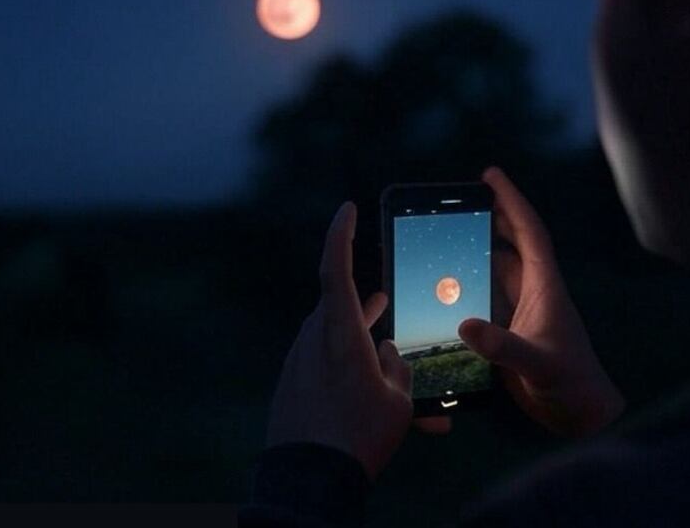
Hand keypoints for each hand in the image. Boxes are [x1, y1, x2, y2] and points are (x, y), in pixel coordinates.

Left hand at [264, 202, 412, 481]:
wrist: (309, 479)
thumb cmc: (359, 437)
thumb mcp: (397, 401)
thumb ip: (396, 368)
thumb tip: (386, 352)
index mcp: (339, 334)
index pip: (335, 269)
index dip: (340, 234)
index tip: (347, 209)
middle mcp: (313, 340)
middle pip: (340, 308)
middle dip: (366, 307)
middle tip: (386, 301)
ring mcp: (298, 363)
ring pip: (334, 340)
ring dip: (360, 344)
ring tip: (387, 354)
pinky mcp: (292, 385)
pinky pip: (323, 366)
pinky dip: (346, 371)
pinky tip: (367, 393)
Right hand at [457, 167, 624, 436]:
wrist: (579, 415)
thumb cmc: (570, 385)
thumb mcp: (539, 365)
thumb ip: (504, 347)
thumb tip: (465, 325)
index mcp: (545, 287)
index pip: (529, 233)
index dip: (511, 201)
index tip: (490, 175)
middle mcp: (532, 292)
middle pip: (510, 244)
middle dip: (490, 217)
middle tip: (460, 199)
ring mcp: (520, 311)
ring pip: (496, 269)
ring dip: (476, 251)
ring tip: (445, 234)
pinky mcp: (508, 331)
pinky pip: (484, 298)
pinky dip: (467, 286)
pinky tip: (444, 285)